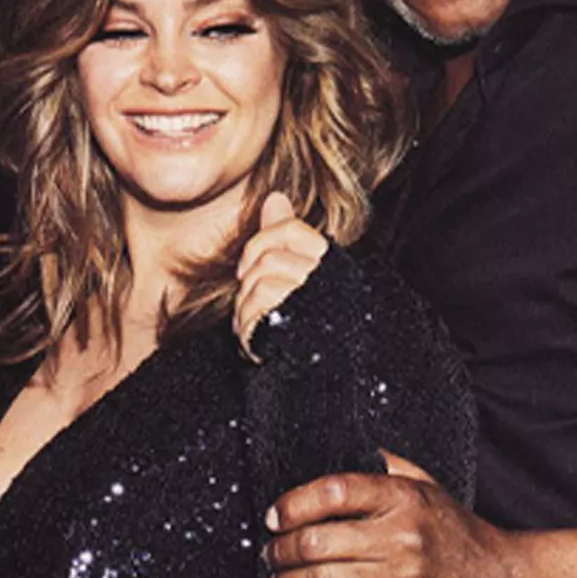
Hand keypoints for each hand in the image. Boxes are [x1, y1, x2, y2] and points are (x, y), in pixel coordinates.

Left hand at [234, 190, 328, 360]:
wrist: (317, 380)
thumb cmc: (304, 325)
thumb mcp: (295, 274)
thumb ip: (284, 235)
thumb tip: (275, 197)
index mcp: (330, 266)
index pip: (292, 231)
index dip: (264, 241)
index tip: (251, 264)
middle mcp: (325, 281)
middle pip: (269, 258)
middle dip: (251, 280)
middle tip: (255, 301)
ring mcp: (309, 303)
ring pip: (259, 283)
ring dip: (247, 306)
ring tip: (259, 323)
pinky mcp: (290, 326)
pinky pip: (256, 309)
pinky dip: (246, 324)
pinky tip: (256, 338)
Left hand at [264, 451, 519, 577]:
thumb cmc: (458, 532)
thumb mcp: (428, 486)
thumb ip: (387, 466)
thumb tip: (345, 447)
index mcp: (404, 498)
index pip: (334, 491)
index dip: (293, 503)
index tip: (274, 515)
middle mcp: (402, 537)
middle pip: (318, 540)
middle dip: (281, 549)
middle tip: (271, 552)